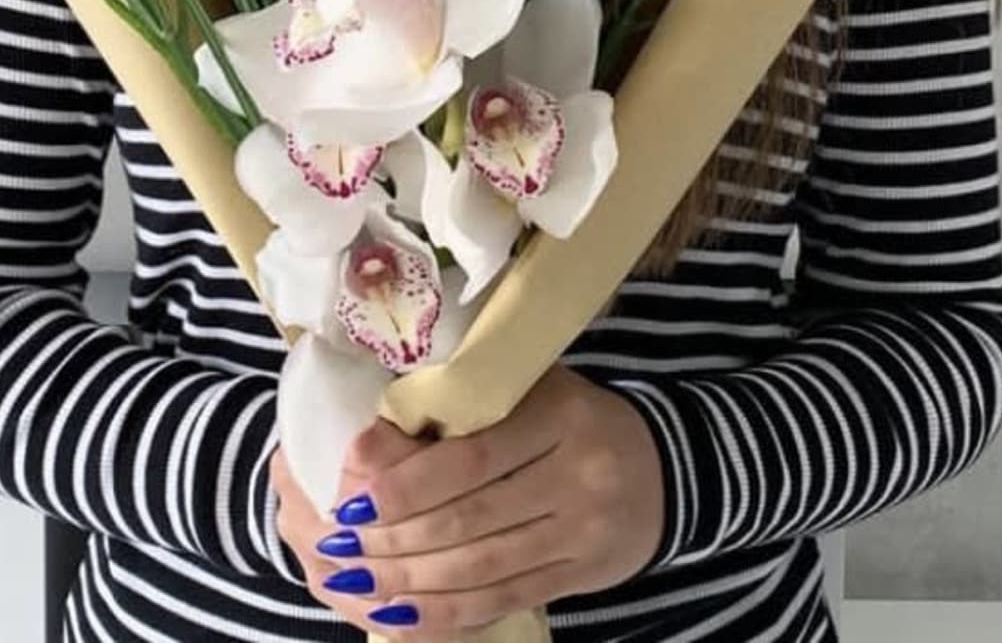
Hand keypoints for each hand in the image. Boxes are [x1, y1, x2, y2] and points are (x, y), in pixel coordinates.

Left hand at [278, 366, 664, 636]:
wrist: (663, 468)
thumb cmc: (572, 416)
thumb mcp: (528, 389)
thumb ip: (461, 405)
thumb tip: (371, 438)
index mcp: (557, 414)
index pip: (469, 456)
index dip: (405, 479)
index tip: (350, 489)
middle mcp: (574, 475)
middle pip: (468, 517)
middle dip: (394, 535)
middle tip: (338, 542)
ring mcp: (581, 532)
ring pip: (481, 565)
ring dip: (410, 579)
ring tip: (356, 578)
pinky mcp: (579, 575)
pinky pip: (504, 598)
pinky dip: (448, 610)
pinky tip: (401, 611)